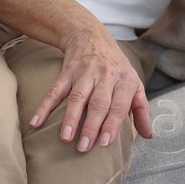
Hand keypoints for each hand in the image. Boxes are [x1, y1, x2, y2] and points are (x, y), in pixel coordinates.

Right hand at [27, 28, 152, 151]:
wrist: (92, 36)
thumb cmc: (116, 68)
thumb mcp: (134, 83)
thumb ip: (141, 109)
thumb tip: (148, 135)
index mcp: (125, 80)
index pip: (119, 105)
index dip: (112, 124)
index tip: (105, 143)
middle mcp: (106, 75)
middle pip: (98, 103)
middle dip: (91, 126)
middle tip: (83, 147)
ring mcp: (85, 72)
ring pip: (77, 97)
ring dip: (70, 118)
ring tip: (65, 137)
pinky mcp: (67, 71)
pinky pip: (55, 90)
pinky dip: (44, 107)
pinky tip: (36, 122)